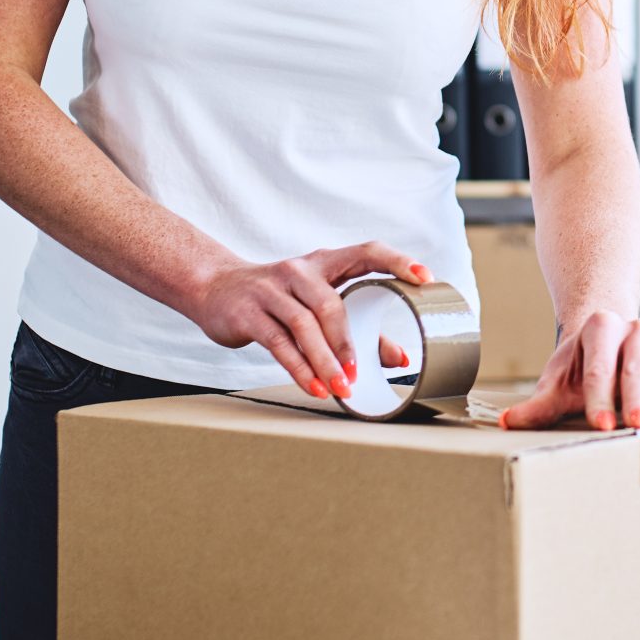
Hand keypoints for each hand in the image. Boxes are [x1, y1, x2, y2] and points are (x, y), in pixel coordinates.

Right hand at [190, 242, 430, 399]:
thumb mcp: (317, 303)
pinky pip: (278, 343)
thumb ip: (361, 328)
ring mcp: (272, 289)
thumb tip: (401, 357)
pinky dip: (299, 368)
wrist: (214, 288)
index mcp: (326, 262)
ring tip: (342, 388)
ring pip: (304, 326)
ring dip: (325, 361)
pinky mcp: (250, 313)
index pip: (367, 251)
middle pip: (331, 304)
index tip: (425, 278)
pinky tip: (314, 388)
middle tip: (361, 375)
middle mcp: (300, 271)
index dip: (398, 261)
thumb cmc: (278, 298)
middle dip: (349, 343)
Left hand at [497, 309, 639, 430]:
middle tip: (635, 427)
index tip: (600, 425)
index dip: (598, 396)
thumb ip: (538, 404)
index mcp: (599, 329)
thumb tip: (508, 422)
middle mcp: (633, 329)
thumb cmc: (578, 366)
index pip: (599, 365)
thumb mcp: (557, 381)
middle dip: (636, 396)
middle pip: (636, 363)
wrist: (601, 337)